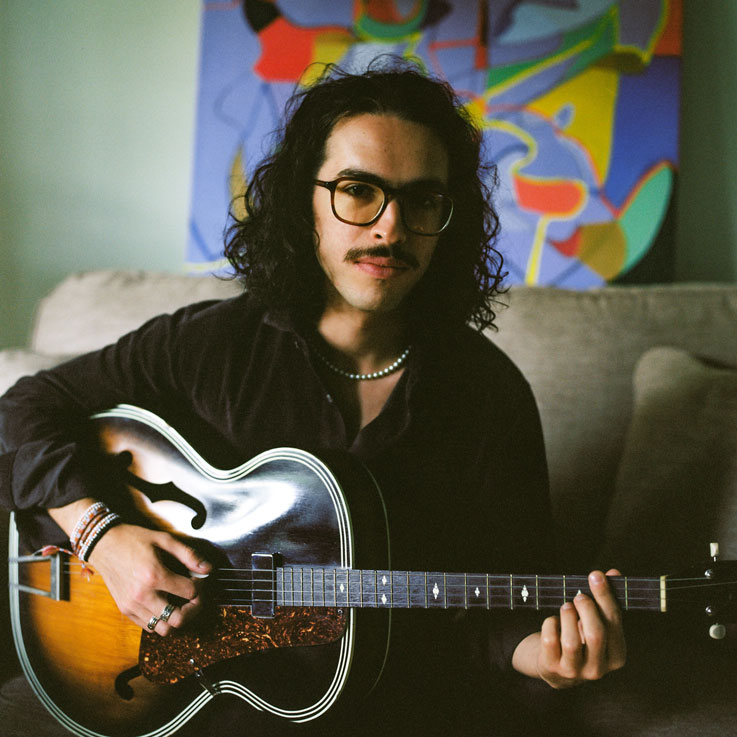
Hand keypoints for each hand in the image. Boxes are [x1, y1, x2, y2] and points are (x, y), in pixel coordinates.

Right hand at [87, 522, 211, 635]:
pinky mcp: (125, 610)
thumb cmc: (134, 539)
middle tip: (196, 597)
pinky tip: (165, 604)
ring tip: (181, 603)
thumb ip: (189, 555)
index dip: (200, 585)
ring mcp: (132, 605)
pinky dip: (161, 620)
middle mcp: (142, 595)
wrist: (105, 543)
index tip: (198, 579)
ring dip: (177, 618)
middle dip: (194, 609)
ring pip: (163, 629)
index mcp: (154, 576)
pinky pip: (148, 627)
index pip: (190, 592)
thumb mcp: (165, 540)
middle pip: (178, 619)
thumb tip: (207, 569)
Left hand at [512, 569, 626, 688]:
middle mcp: (598, 669)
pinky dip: (550, 623)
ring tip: (566, 607)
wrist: (557, 666)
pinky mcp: (552, 667)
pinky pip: (550, 640)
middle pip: (595, 634)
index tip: (596, 575)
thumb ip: (606, 599)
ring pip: (571, 642)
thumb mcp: (597, 622)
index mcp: (616, 656)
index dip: (605, 596)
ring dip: (567, 616)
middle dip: (586, 608)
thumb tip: (613, 573)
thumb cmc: (581, 637)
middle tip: (579, 596)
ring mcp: (574, 671)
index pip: (615, 623)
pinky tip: (553, 621)